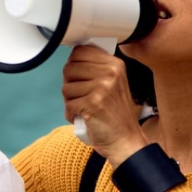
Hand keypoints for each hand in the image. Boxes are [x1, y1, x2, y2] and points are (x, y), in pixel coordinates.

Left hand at [62, 45, 145, 165]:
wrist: (126, 140)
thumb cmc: (115, 114)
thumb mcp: (114, 84)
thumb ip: (96, 69)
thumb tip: (71, 60)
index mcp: (115, 64)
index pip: (80, 51)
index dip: (73, 65)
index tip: (79, 77)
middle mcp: (110, 72)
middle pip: (69, 68)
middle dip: (70, 85)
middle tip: (82, 97)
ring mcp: (103, 87)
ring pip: (66, 88)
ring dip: (71, 101)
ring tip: (85, 108)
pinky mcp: (93, 103)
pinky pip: (68, 105)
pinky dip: (71, 114)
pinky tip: (84, 117)